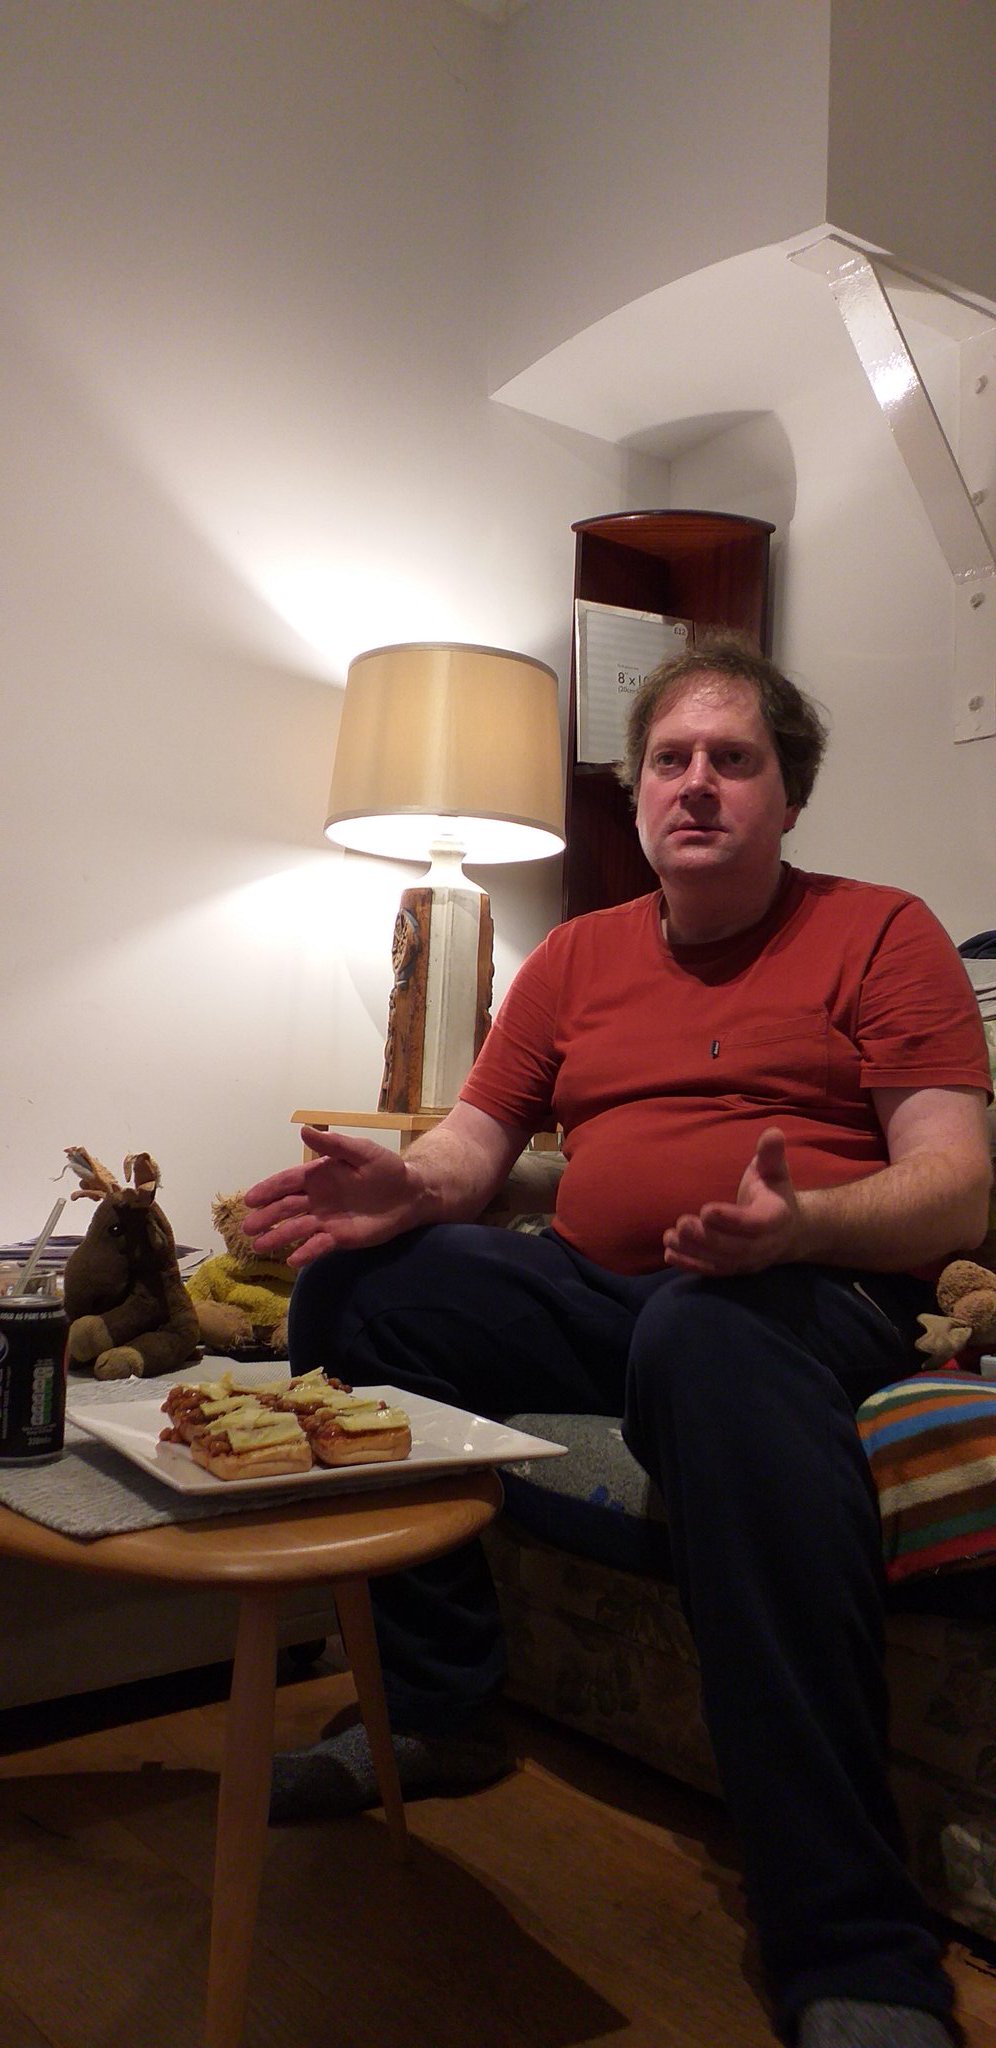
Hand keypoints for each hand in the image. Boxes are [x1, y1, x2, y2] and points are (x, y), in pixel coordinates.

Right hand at [243, 1128, 423, 1265]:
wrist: (409, 1195)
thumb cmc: (385, 1169)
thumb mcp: (362, 1151)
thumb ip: (333, 1144)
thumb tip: (304, 1130)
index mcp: (317, 1175)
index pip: (287, 1182)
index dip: (267, 1190)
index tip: (249, 1199)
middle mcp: (316, 1198)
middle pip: (285, 1208)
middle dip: (266, 1217)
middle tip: (247, 1228)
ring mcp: (325, 1219)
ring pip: (296, 1229)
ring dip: (278, 1237)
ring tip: (260, 1247)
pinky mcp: (338, 1238)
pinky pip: (317, 1246)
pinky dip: (305, 1253)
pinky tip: (292, 1261)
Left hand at [661, 1127, 802, 1275]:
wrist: (788, 1230)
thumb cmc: (773, 1192)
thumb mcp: (774, 1171)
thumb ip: (771, 1154)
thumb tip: (773, 1132)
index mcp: (776, 1218)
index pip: (755, 1223)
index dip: (732, 1220)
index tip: (707, 1209)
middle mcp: (764, 1245)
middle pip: (736, 1248)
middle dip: (707, 1238)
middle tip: (682, 1223)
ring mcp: (748, 1261)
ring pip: (721, 1262)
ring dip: (694, 1251)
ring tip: (670, 1237)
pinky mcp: (733, 1269)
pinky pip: (712, 1271)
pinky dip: (690, 1265)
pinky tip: (670, 1253)